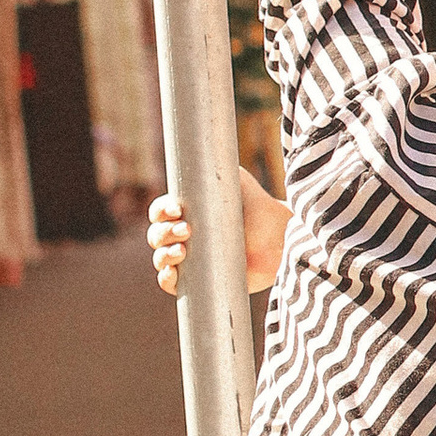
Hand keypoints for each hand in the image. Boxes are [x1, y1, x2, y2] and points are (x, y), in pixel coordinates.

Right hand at [148, 167, 289, 297]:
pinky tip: (173, 272)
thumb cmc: (258, 207)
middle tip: (187, 230)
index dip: (161, 211)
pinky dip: (166, 278)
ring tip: (183, 251)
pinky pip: (171, 284)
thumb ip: (217, 166)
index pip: (160, 212)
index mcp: (187, 213)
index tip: (177, 210)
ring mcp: (190, 260)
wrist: (279, 239)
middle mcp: (184, 237)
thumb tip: (196, 151)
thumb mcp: (237, 180)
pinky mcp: (198, 283)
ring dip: (164, 255)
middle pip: (156, 236)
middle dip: (164, 233)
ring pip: (160, 259)